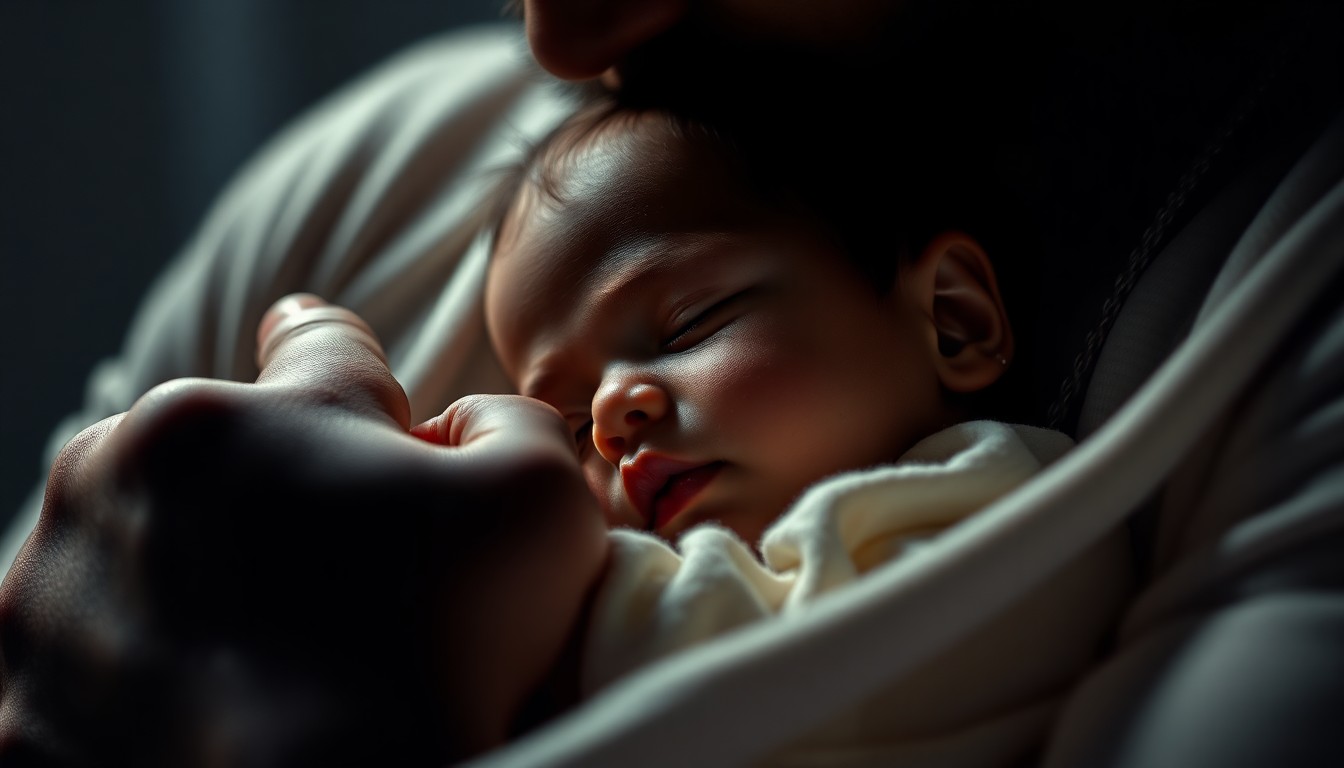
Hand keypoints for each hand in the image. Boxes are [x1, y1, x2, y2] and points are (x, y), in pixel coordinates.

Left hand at [0, 294, 606, 765]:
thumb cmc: (444, 653)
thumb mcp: (539, 497)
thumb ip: (508, 422)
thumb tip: (463, 426)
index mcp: (221, 419)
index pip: (307, 349)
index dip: (345, 363)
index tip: (321, 346)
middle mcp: (100, 488)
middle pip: (212, 457)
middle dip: (274, 490)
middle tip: (348, 574)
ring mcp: (43, 611)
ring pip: (134, 553)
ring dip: (196, 578)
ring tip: (278, 655)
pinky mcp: (20, 717)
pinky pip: (89, 666)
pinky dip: (144, 674)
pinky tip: (211, 706)